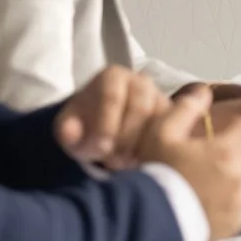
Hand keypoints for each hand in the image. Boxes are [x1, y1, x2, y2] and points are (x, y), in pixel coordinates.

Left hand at [54, 66, 169, 170]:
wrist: (101, 131)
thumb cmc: (85, 126)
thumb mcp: (69, 129)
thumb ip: (67, 131)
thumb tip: (70, 134)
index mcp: (112, 77)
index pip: (112, 96)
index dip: (106, 125)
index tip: (100, 149)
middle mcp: (140, 82)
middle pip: (140, 107)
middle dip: (126, 138)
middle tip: (114, 161)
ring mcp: (160, 98)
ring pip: (160, 120)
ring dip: (143, 146)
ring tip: (127, 164)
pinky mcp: (174, 117)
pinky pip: (174, 131)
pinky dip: (158, 149)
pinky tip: (142, 163)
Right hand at [136, 88, 240, 240]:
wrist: (149, 220)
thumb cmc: (158, 176)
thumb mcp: (162, 133)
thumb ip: (185, 109)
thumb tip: (202, 92)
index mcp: (229, 150)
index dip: (234, 129)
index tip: (217, 136)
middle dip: (235, 152)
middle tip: (208, 158)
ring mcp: (240, 202)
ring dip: (236, 177)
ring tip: (207, 181)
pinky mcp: (235, 223)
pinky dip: (230, 201)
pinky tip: (207, 200)